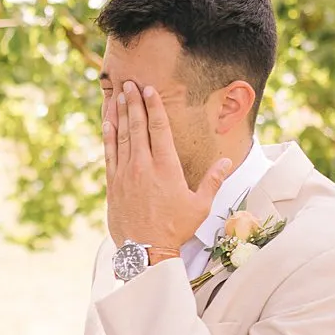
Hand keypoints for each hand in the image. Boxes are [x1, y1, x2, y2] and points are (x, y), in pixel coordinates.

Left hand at [103, 82, 234, 248]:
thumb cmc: (175, 229)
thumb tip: (226, 161)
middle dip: (134, 103)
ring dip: (121, 114)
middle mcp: (144, 166)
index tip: (149, 90)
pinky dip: (108, 136)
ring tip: (119, 96)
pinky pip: (109, 154)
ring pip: (121, 137)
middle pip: (138, 127)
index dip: (154, 107)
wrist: (145, 251)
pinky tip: (108, 123)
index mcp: (166, 168)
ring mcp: (125, 174)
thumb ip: (213, 180)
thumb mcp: (200, 205)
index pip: (159, 129)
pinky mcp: (113, 184)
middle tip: (130, 84)